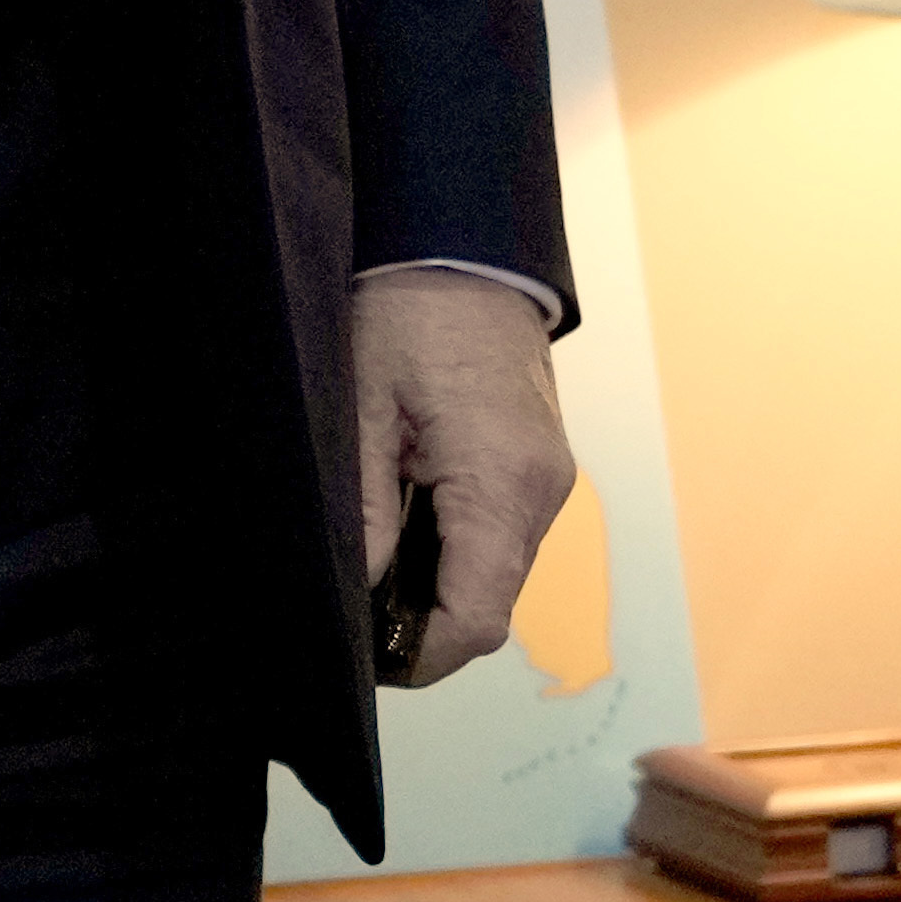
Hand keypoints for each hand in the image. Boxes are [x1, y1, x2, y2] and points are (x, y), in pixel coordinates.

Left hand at [348, 266, 577, 686]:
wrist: (468, 244)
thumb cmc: (409, 311)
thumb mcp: (362, 407)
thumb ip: (364, 510)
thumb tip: (361, 593)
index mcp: (502, 482)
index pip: (478, 617)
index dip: (422, 655)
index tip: (365, 657)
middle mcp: (541, 492)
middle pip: (490, 605)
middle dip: (424, 626)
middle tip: (352, 610)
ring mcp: (548, 480)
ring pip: (496, 574)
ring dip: (438, 587)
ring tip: (371, 562)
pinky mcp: (540, 466)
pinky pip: (502, 536)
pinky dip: (456, 551)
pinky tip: (405, 525)